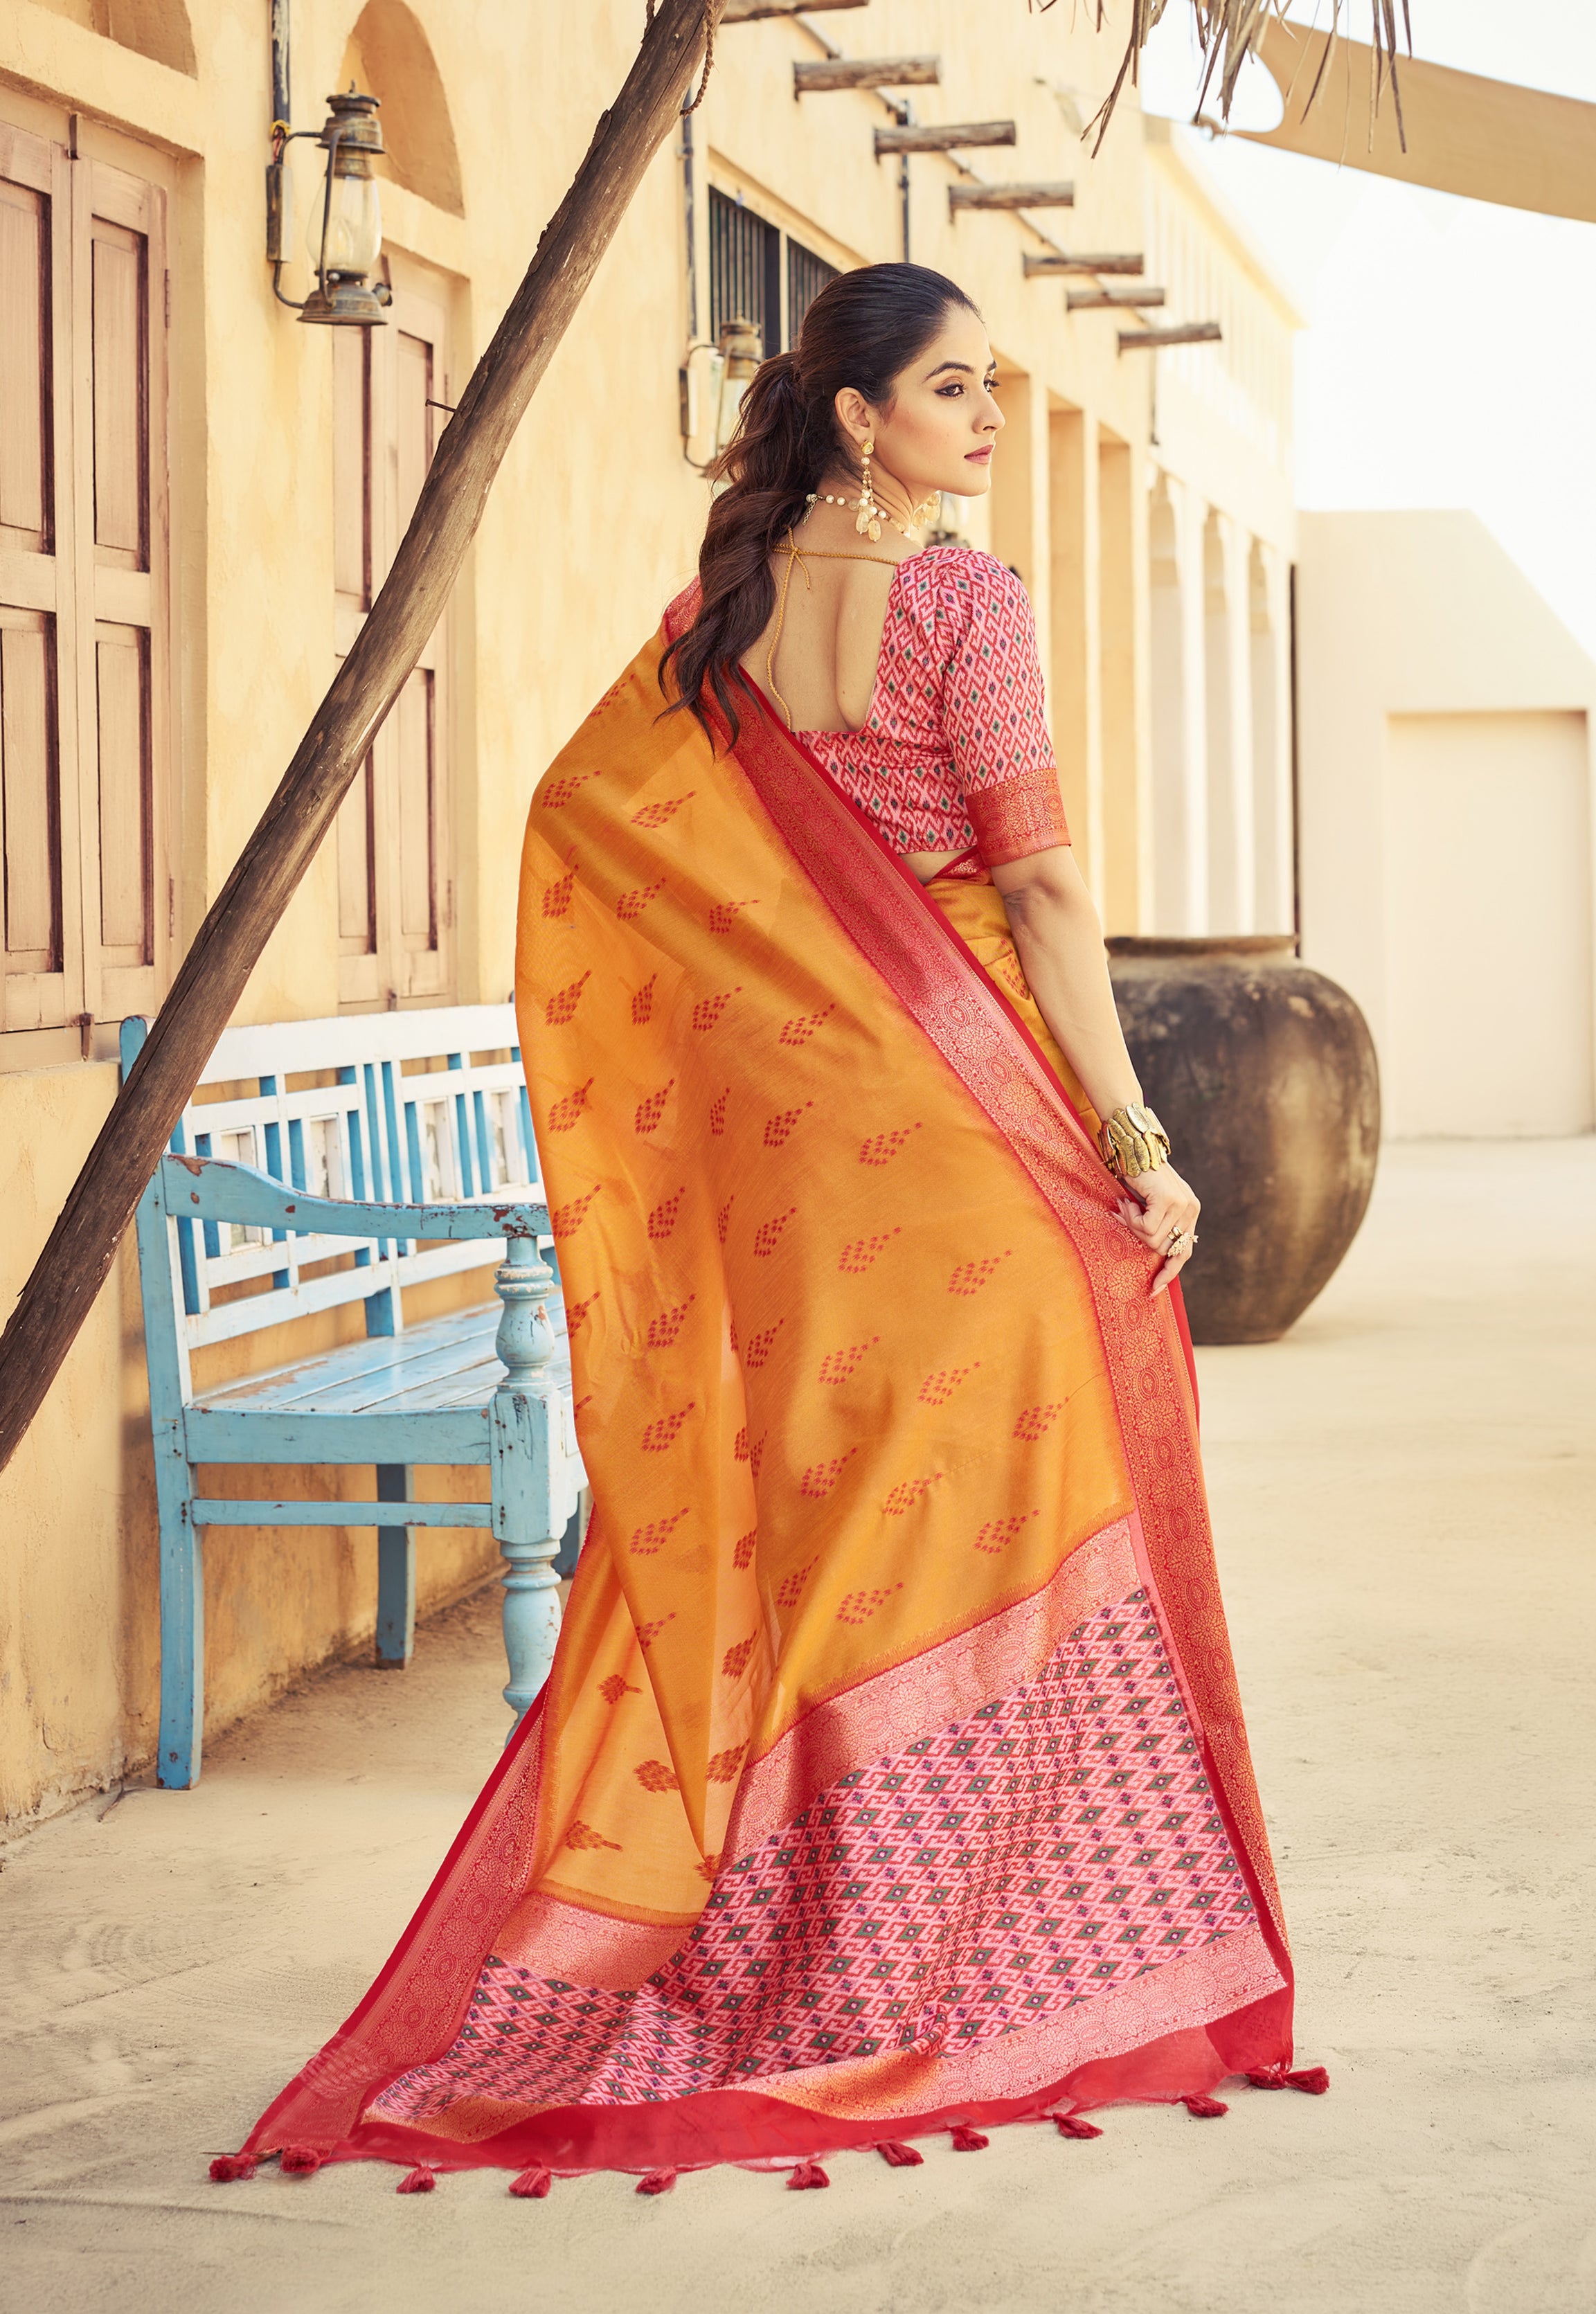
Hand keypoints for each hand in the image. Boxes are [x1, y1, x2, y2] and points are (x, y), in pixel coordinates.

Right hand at [1116, 1163, 1199, 1297]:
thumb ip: (1157, 1225)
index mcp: (1190, 1212)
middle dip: (1140, 1237)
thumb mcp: (1151, 1204)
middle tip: (1126, 1215)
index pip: (1184, 1252)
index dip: (1169, 1272)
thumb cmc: (1137, 1175)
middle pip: (1163, 1249)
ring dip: (1133, 1225)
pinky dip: (1131, 1217)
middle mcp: (1191, 1209)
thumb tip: (1152, 1254)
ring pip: (1152, 1240)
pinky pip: (1145, 1227)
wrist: (1134, 1146)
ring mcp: (1182, 1205)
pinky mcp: (1169, 1201)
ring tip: (1127, 1205)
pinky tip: (1127, 1201)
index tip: (1154, 1290)